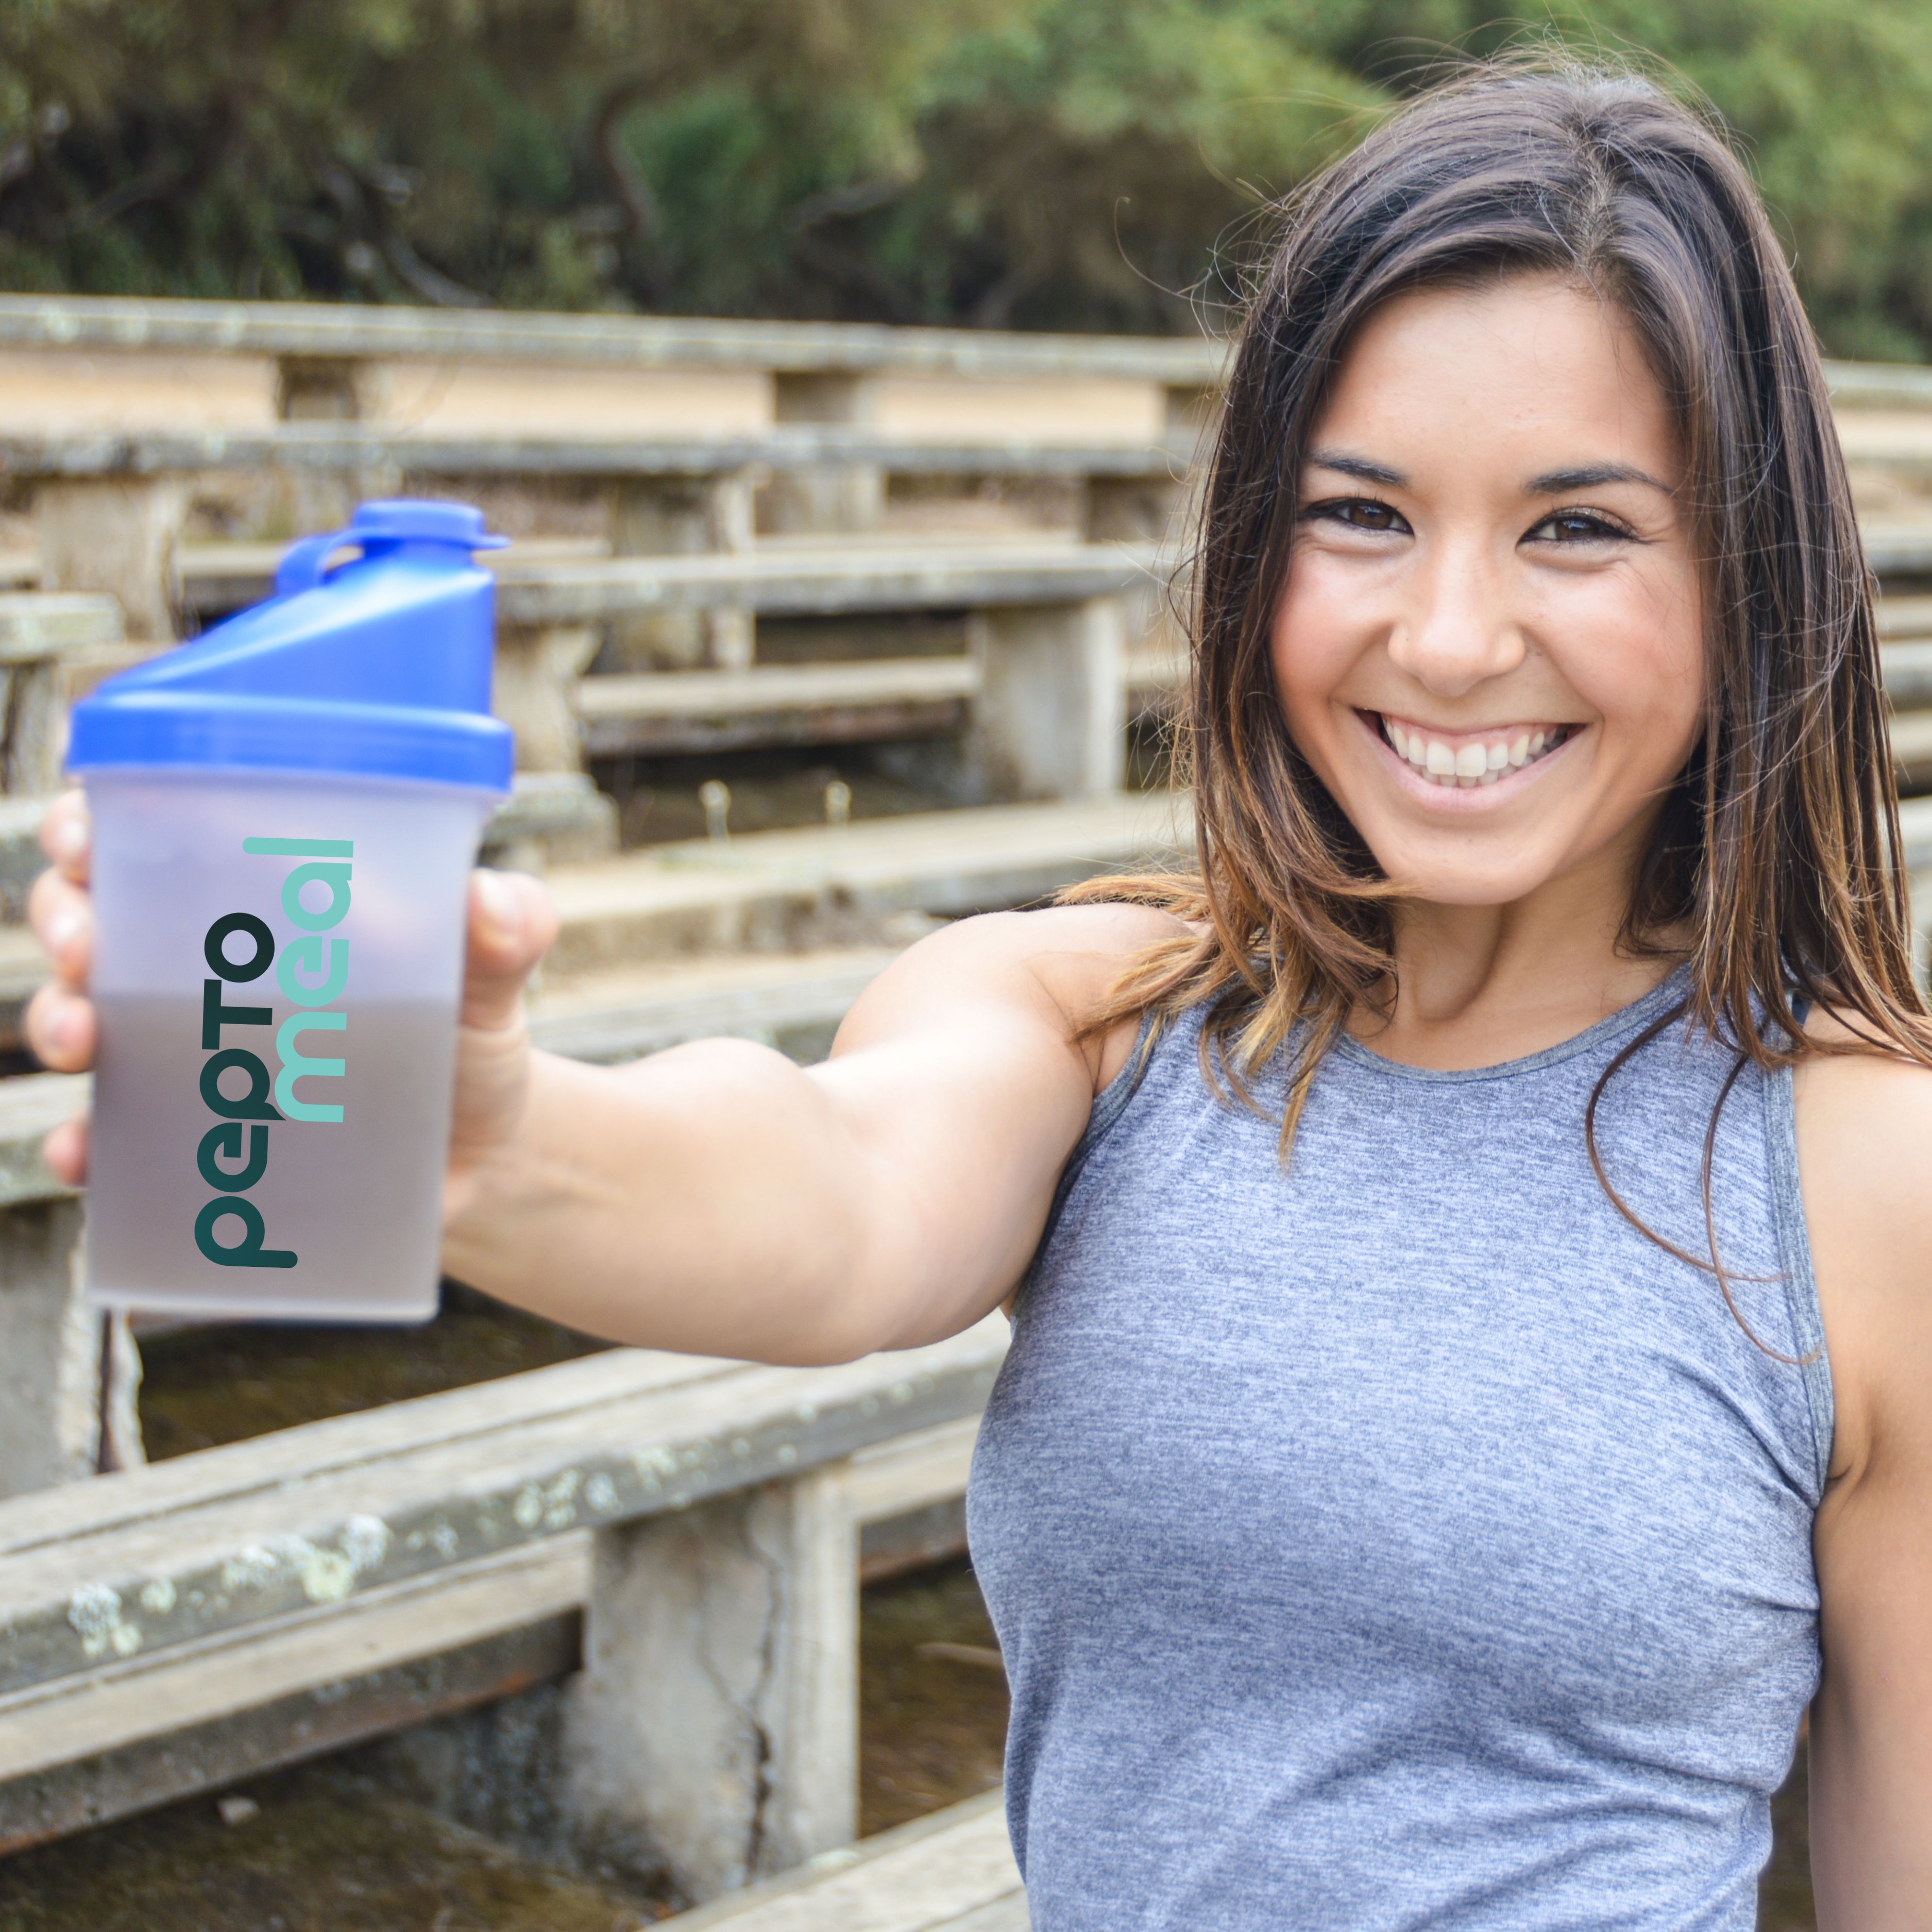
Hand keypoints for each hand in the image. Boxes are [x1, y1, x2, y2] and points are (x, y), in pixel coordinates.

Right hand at [22, 789, 558, 1200]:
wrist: (484, 1157)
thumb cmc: (471, 1038)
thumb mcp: (490, 979)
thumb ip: (505, 932)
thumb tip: (492, 900)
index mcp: (256, 898)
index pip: (152, 832)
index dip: (95, 821)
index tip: (87, 834)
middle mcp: (198, 966)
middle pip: (90, 914)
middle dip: (63, 917)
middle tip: (85, 944)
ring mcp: (183, 1054)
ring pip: (79, 1017)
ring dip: (57, 1020)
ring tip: (82, 1040)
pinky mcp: (187, 1140)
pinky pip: (108, 1141)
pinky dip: (84, 1147)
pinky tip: (85, 1154)